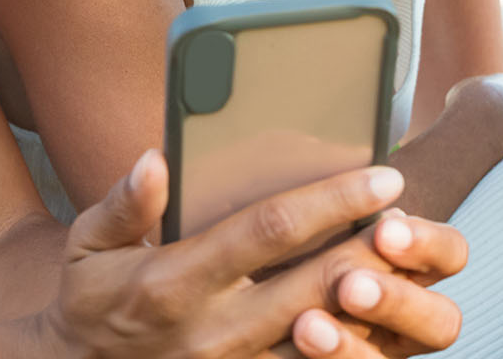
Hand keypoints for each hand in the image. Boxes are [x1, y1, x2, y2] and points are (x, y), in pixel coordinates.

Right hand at [32, 151, 464, 358]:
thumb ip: (124, 204)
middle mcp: (211, 330)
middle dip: (371, 247)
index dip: (332, 200)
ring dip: (371, 298)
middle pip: (314, 283)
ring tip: (409, 259)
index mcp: (174, 281)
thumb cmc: (91, 299)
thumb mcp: (87, 246)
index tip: (382, 175)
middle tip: (415, 213)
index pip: (269, 231)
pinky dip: (351, 341)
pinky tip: (381, 309)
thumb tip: (154, 160)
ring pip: (323, 335)